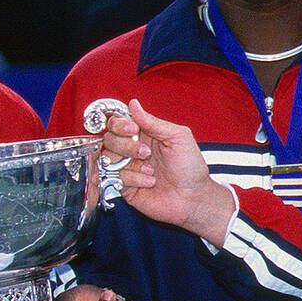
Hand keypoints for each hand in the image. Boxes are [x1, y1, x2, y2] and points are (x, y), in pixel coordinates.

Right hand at [101, 98, 235, 242]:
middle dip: (126, 146)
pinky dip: (134, 179)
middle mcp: (132, 150)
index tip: (133, 130)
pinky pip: (115, 178)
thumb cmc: (190, 167)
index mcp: (143, 134)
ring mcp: (127, 168)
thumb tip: (133, 104)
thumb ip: (153, 122)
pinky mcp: (124, 187)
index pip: (118, 123)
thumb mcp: (177, 137)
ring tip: (151, 171)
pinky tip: (150, 182)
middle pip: (109, 139)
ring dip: (131, 164)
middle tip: (146, 153)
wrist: (193, 197)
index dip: (120, 125)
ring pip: (108, 159)